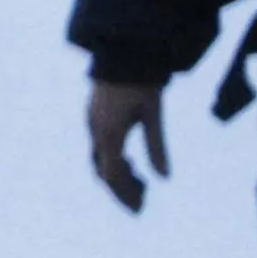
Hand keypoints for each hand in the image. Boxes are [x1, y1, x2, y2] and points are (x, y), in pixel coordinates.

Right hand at [85, 79, 171, 210]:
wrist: (124, 50)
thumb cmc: (143, 80)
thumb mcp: (154, 113)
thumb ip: (157, 146)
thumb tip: (164, 178)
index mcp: (110, 132)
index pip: (112, 174)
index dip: (125, 193)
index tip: (140, 207)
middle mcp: (96, 130)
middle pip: (104, 171)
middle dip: (122, 188)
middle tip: (144, 200)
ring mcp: (92, 122)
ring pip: (100, 160)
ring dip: (118, 175)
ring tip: (141, 182)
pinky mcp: (93, 116)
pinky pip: (100, 147)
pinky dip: (114, 160)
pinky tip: (131, 163)